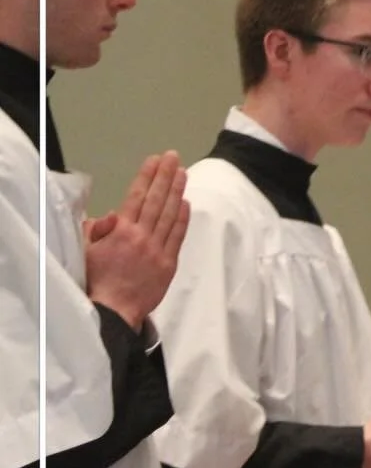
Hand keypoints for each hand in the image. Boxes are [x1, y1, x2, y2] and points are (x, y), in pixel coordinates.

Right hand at [85, 151, 188, 330]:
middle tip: (174, 157)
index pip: (136, 196)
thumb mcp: (87, 251)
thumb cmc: (97, 280)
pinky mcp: (168, 263)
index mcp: (120, 231)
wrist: (114, 310)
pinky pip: (177, 236)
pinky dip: (182, 218)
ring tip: (182, 173)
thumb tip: (112, 214)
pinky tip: (186, 203)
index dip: (147, 176)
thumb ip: (98, 230)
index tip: (155, 160)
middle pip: (156, 200)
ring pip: (169, 215)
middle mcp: (141, 236)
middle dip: (165, 176)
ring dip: (176, 191)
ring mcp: (157, 249)